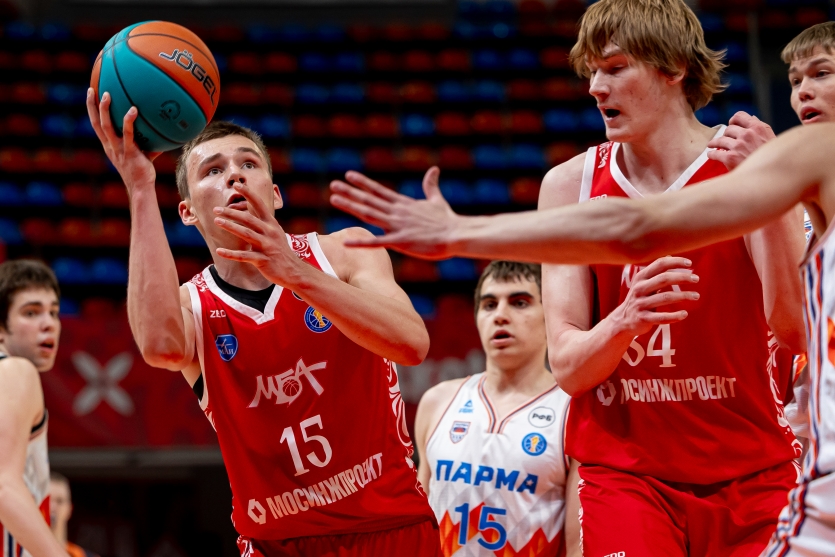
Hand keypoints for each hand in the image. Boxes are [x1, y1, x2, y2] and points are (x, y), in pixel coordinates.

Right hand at [86, 88, 160, 192]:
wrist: (141, 187)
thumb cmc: (142, 170)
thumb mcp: (142, 152)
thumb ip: (147, 140)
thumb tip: (161, 127)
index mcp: (109, 146)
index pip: (96, 126)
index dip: (92, 111)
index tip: (91, 95)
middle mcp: (110, 146)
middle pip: (96, 123)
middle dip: (91, 106)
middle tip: (92, 89)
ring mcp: (118, 149)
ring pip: (106, 126)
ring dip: (104, 110)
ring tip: (107, 95)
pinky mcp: (129, 153)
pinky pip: (127, 134)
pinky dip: (128, 121)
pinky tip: (133, 109)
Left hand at [212, 182, 303, 286]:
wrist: (294, 271)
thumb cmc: (281, 251)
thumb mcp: (275, 233)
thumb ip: (263, 223)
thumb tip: (250, 212)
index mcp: (272, 224)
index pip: (259, 204)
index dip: (248, 193)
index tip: (236, 185)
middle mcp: (270, 232)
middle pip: (249, 219)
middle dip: (231, 212)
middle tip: (216, 209)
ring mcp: (267, 246)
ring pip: (246, 234)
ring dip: (230, 226)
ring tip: (217, 221)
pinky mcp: (263, 260)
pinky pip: (244, 256)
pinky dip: (231, 254)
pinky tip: (219, 251)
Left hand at [329, 166, 460, 258]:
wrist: (457, 235)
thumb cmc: (448, 220)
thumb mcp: (437, 200)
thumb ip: (432, 185)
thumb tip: (434, 169)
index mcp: (404, 204)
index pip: (379, 190)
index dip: (363, 183)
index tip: (349, 175)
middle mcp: (397, 212)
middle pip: (369, 200)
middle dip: (350, 192)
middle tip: (333, 184)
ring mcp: (398, 226)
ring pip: (369, 214)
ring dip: (351, 206)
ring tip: (334, 199)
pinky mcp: (401, 242)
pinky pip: (377, 242)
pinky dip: (361, 242)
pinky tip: (347, 242)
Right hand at [612, 257, 699, 336]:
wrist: (623, 321)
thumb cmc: (639, 299)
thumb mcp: (643, 283)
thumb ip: (656, 272)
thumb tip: (670, 255)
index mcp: (640, 278)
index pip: (659, 264)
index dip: (675, 262)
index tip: (690, 264)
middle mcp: (639, 289)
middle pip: (664, 279)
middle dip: (682, 277)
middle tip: (696, 279)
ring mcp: (640, 304)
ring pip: (665, 297)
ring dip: (683, 296)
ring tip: (696, 296)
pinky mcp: (643, 318)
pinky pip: (662, 317)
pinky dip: (675, 316)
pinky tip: (685, 314)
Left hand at [707, 111, 775, 170]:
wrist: (770, 175)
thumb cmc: (772, 158)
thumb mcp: (771, 139)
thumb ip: (760, 128)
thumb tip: (752, 118)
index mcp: (758, 128)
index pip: (739, 116)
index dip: (733, 120)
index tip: (731, 125)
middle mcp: (748, 134)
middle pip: (728, 129)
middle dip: (726, 135)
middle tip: (725, 140)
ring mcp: (739, 146)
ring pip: (720, 140)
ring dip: (714, 143)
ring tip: (712, 145)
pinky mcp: (731, 158)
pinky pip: (715, 153)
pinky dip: (712, 154)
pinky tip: (711, 155)